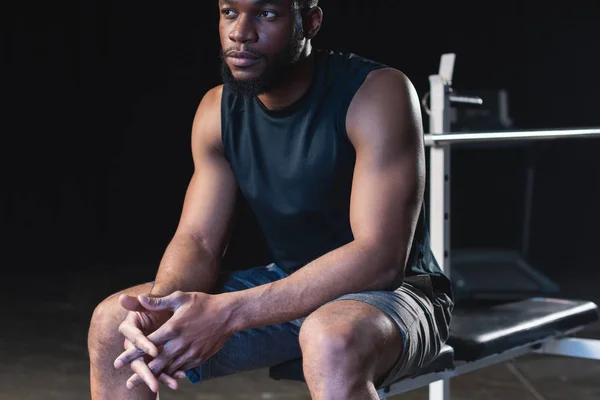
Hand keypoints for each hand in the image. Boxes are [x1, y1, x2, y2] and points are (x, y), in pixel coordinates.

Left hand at [115, 291, 236, 389]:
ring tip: (143, 385)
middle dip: (140, 374)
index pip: (147, 345)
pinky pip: (182, 369)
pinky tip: (165, 378)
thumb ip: (158, 302)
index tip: (118, 363)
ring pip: (169, 370)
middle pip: (156, 364)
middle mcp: (180, 344)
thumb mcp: (180, 298)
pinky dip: (172, 374)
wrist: (228, 315)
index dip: (131, 355)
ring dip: (155, 378)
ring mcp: (190, 353)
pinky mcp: (198, 358)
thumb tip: (138, 299)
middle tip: (128, 384)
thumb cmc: (203, 303)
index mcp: (172, 328)